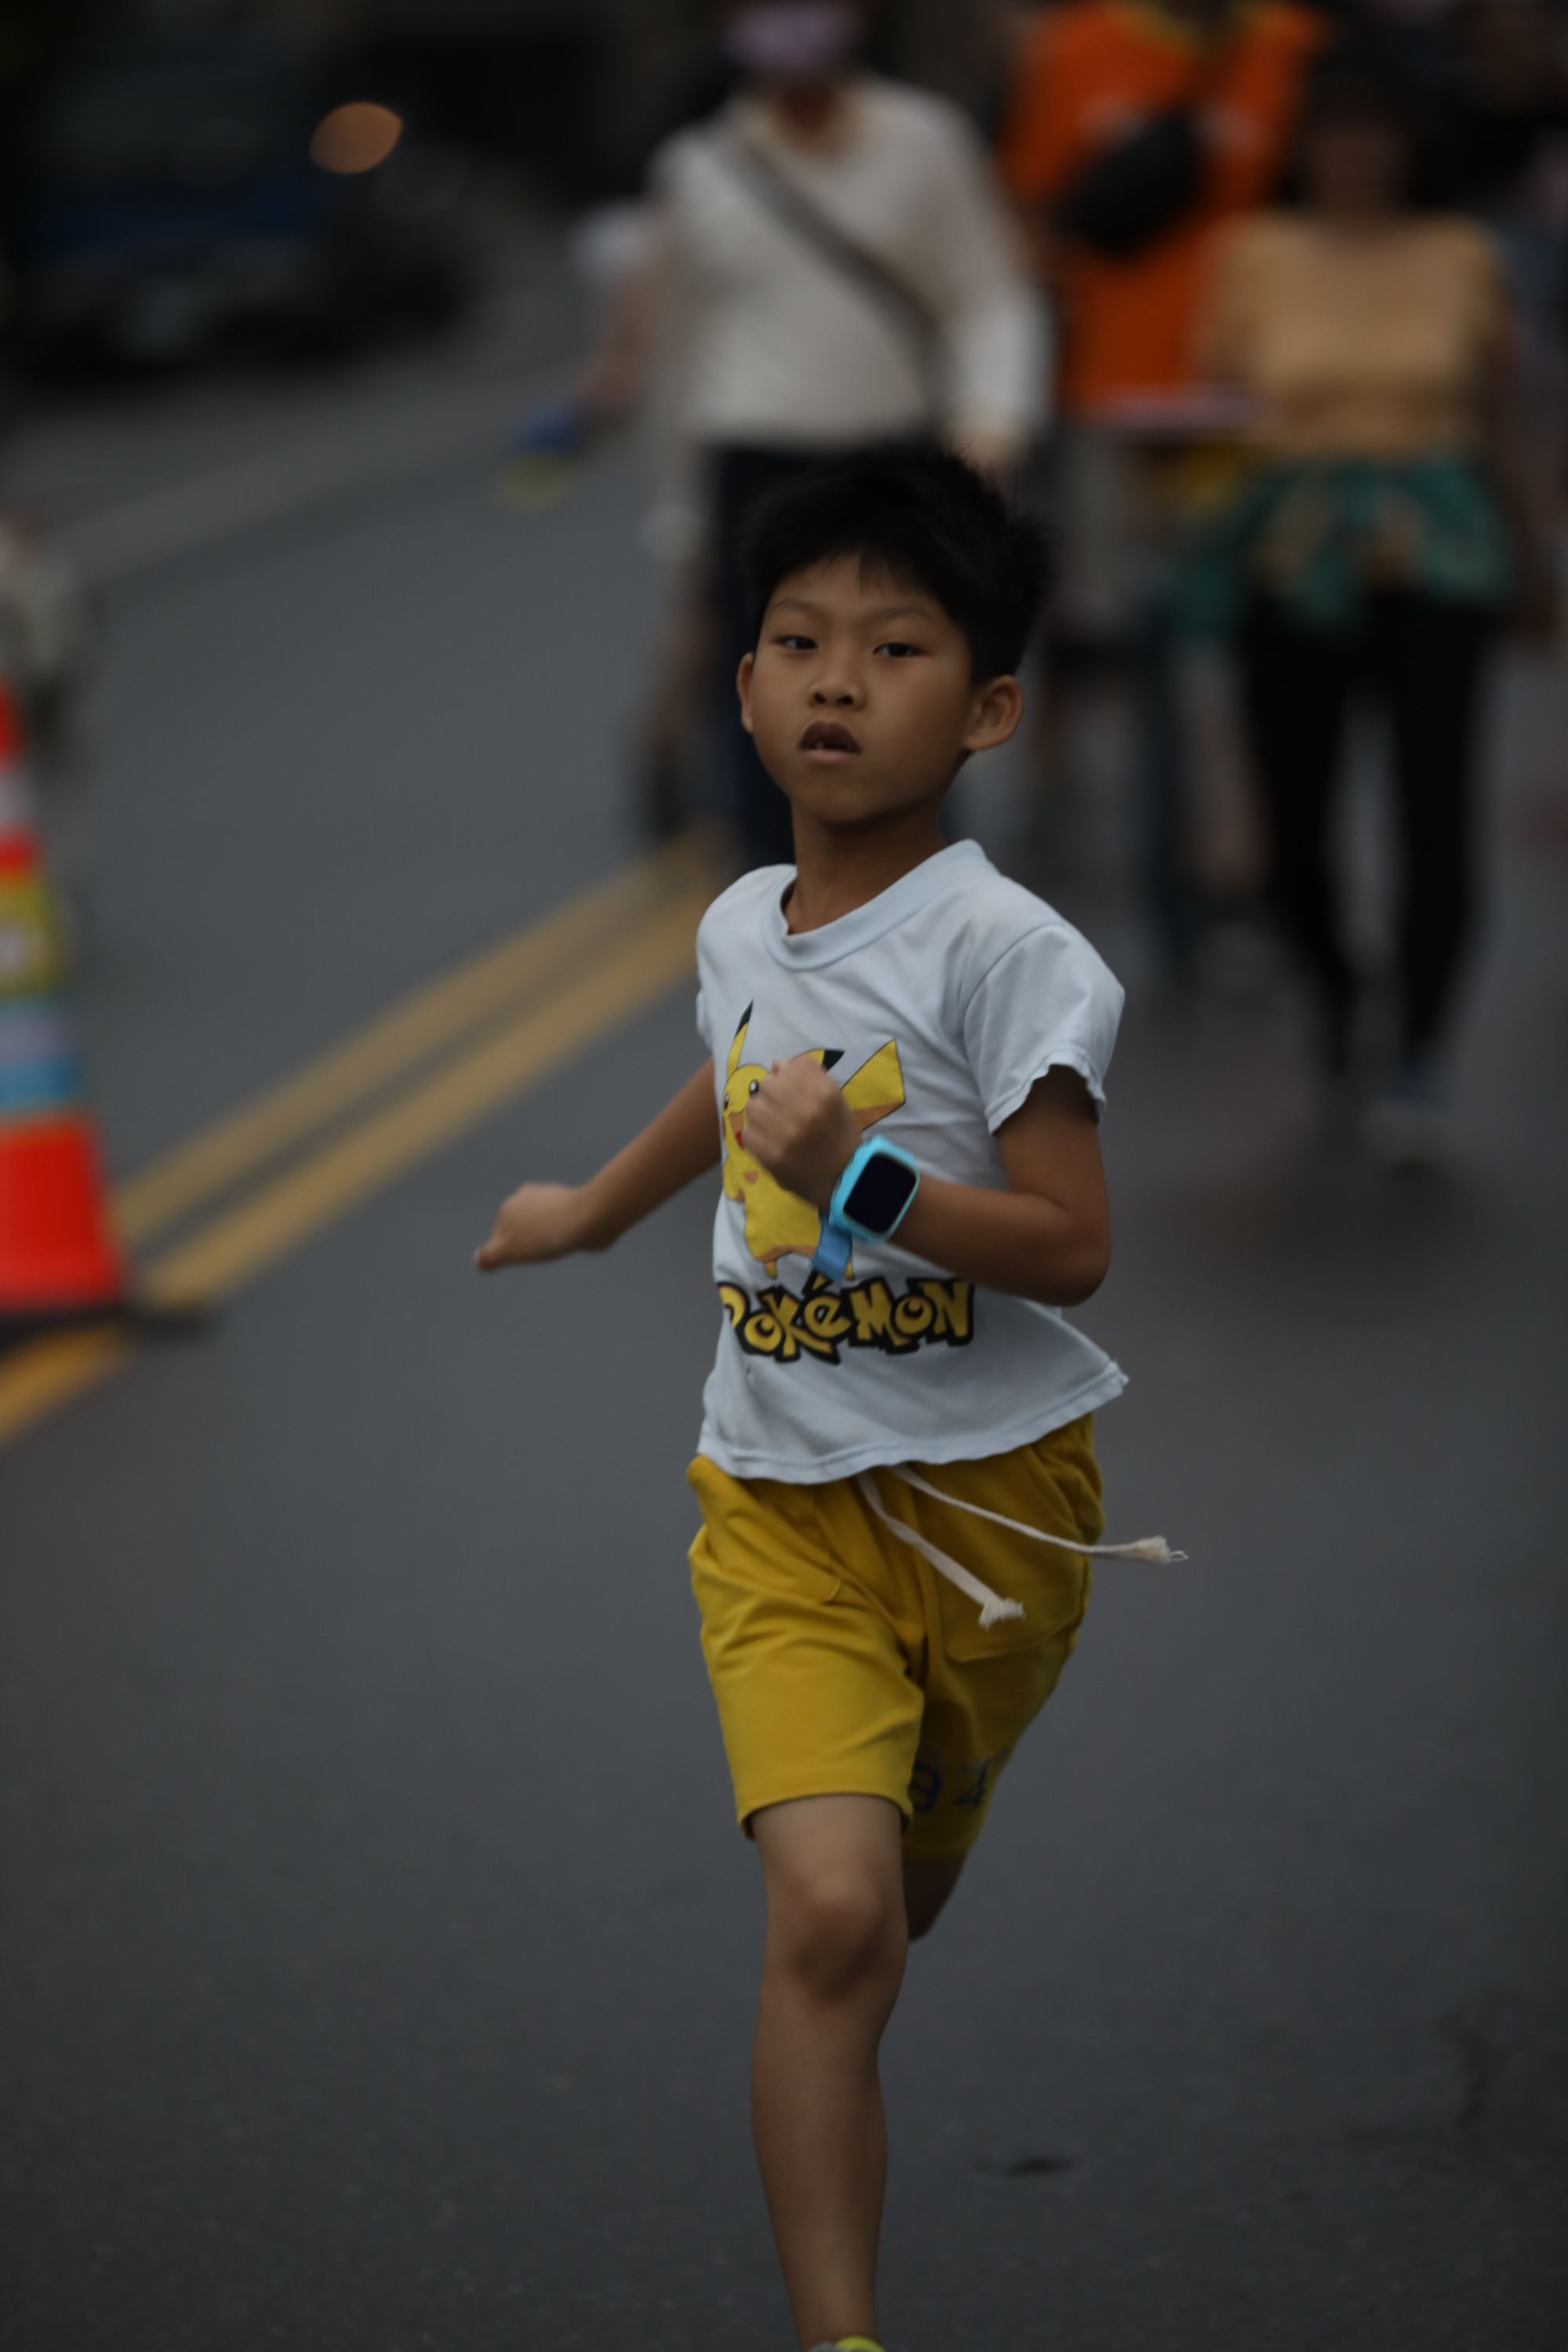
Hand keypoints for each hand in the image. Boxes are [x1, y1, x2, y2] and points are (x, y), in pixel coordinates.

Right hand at [475, 1182, 595, 1270]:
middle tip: (542, 1249)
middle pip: (520, 1232)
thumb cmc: (546, 1234)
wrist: (590, 1218)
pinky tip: (574, 1237)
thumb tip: (478, 1261)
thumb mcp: (508, 1251)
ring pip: (541, 1228)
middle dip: (529, 1245)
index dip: (511, 1253)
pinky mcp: (573, 1205)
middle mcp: (527, 1196)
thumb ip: (489, 1257)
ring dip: (548, 1240)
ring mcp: (551, 1199)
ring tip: (559, 1244)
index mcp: (509, 1206)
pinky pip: (562, 1226)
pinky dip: (565, 1235)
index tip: (525, 1252)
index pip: (499, 1239)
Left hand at [742, 1056, 858, 1211]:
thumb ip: (808, 1076)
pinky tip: (770, 1143)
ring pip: (753, 1107)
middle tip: (780, 1112)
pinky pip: (748, 1133)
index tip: (791, 1092)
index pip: (788, 1067)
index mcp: (824, 1094)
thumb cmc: (838, 1135)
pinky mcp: (772, 1156)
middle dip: (771, 1097)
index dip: (786, 1078)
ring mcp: (787, 1134)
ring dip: (761, 1116)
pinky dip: (756, 1138)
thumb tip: (776, 1062)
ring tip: (774, 1127)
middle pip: (766, 1084)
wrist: (846, 1177)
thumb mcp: (834, 1099)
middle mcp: (806, 1110)